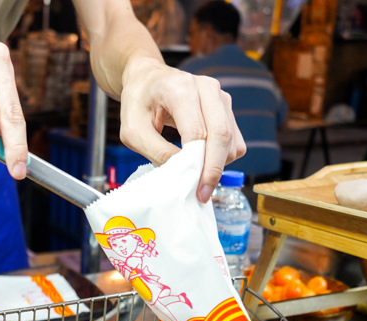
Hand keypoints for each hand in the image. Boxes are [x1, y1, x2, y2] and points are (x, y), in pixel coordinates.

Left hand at [117, 58, 245, 202]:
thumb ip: (156, 151)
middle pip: (221, 135)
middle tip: (203, 194)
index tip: (194, 188)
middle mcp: (206, 88)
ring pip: (231, 140)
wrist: (147, 80)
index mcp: (180, 88)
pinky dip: (222, 157)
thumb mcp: (133, 130)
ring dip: (218, 164)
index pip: (198, 131)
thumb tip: (183, 173)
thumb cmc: (138, 103)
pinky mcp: (226, 108)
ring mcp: (220, 96)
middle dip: (214, 169)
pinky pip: (234, 140)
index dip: (198, 163)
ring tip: (197, 178)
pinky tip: (203, 161)